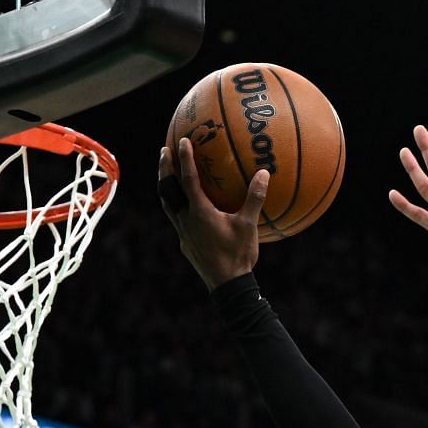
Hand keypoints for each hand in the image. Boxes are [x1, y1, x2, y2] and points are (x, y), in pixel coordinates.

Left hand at [157, 138, 268, 290]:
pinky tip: (184, 205)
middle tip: (164, 151)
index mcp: (199, 213)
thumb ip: (254, 198)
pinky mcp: (185, 243)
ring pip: (167, 204)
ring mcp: (183, 233)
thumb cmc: (238, 255)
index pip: (188, 180)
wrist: (226, 286)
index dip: (185, 159)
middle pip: (167, 190)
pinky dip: (175, 204)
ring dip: (166, 186)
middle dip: (165, 169)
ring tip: (167, 173)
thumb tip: (264, 173)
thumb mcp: (249, 226)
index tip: (181, 141)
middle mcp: (185, 220)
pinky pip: (175, 218)